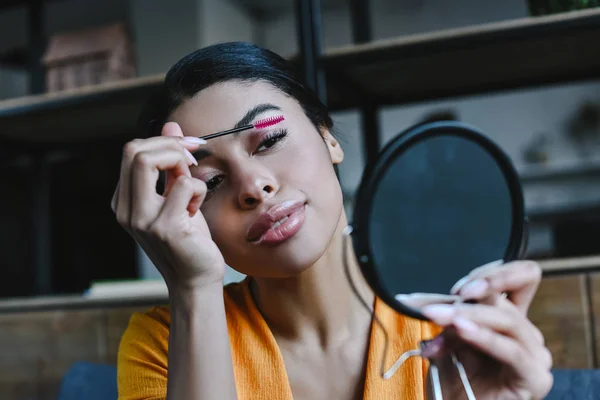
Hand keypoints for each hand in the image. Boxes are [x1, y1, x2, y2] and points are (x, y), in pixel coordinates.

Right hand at [111, 122, 224, 289]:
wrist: (197, 278)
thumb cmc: (189, 237)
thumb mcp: (178, 194)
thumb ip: (171, 163)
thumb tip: (170, 125)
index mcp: (124, 200)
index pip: (132, 151)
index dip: (164, 142)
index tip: (190, 148)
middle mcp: (125, 209)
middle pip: (133, 149)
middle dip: (170, 146)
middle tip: (193, 159)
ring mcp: (141, 219)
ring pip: (149, 160)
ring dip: (182, 166)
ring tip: (193, 190)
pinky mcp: (163, 227)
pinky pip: (185, 184)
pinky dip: (200, 190)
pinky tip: (197, 211)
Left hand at [421, 260, 552, 399]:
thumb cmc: (452, 375)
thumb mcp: (450, 336)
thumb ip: (453, 314)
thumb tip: (434, 298)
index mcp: (511, 317)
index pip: (522, 277)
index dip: (496, 273)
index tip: (459, 286)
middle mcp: (527, 333)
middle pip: (504, 300)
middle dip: (464, 300)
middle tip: (433, 306)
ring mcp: (535, 355)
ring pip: (507, 320)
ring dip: (468, 315)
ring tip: (439, 317)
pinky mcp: (534, 377)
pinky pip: (511, 350)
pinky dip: (485, 336)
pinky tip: (462, 328)